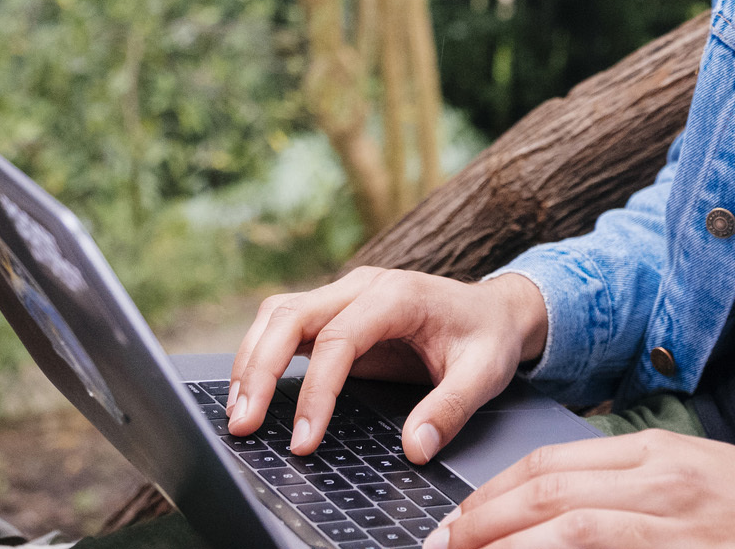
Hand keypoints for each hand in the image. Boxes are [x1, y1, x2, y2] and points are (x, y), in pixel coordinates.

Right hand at [225, 268, 550, 464]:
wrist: (496, 311)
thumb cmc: (488, 338)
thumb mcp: (485, 374)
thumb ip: (451, 409)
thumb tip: (415, 448)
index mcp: (399, 295)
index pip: (339, 338)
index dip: (316, 391)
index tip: (305, 441)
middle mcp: (364, 287)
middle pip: (292, 316)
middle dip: (259, 369)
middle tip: (243, 425)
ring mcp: (346, 295)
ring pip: (279, 314)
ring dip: (250, 359)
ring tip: (238, 412)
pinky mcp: (336, 312)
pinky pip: (286, 324)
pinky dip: (260, 353)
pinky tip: (249, 391)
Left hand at [422, 430, 734, 548]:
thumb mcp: (697, 474)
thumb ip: (635, 479)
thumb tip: (562, 497)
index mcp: (658, 452)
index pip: (552, 463)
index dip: (495, 492)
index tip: (458, 520)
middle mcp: (661, 481)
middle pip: (549, 494)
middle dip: (482, 522)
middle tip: (439, 546)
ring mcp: (675, 525)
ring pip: (570, 532)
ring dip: (508, 548)